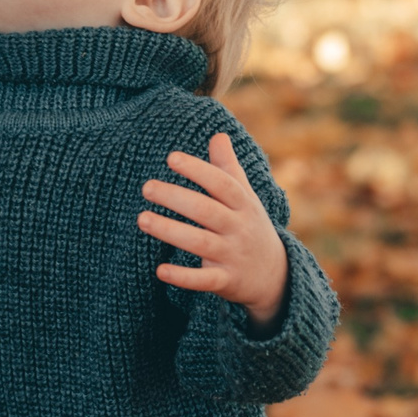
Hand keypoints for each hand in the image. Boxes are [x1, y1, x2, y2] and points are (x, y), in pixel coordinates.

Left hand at [139, 133, 289, 329]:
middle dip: (176, 198)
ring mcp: (233, 255)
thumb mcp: (246, 197)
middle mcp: (239, 228)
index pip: (221, 183)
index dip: (198, 170)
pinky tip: (160, 270)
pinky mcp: (227, 281)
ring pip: (200, 243)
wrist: (275, 275)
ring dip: (171, 231)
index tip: (171, 158)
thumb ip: (229, 168)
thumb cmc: (250, 226)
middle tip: (146, 187)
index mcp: (243, 204)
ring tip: (142, 219)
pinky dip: (183, 276)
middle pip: (206, 210)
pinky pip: (204, 280)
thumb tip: (218, 135)